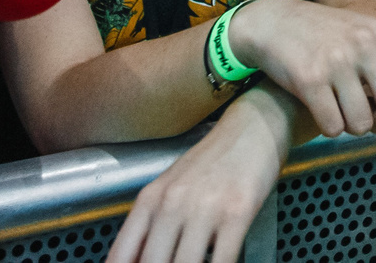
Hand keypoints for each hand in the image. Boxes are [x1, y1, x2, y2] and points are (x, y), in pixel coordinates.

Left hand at [102, 88, 287, 262]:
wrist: (253, 126)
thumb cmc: (212, 161)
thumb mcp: (172, 187)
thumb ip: (152, 224)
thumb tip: (135, 259)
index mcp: (150, 199)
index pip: (122, 253)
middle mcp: (173, 203)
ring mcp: (205, 208)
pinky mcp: (238, 212)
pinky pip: (224, 260)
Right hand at [227, 0, 375, 136]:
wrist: (273, 22)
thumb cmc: (325, 32)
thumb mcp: (368, 33)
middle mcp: (365, 44)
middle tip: (369, 117)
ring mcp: (337, 62)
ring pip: (363, 124)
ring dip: (353, 127)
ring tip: (343, 111)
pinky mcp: (310, 80)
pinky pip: (333, 128)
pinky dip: (330, 128)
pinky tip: (324, 111)